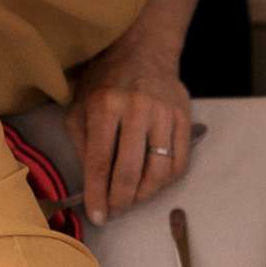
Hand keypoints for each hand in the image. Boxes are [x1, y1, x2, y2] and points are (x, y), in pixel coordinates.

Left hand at [67, 31, 193, 222]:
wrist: (144, 51)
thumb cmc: (107, 80)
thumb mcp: (81, 104)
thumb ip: (83, 142)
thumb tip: (92, 184)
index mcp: (105, 105)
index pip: (99, 161)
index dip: (97, 193)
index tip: (96, 216)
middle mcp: (137, 110)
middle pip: (129, 171)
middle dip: (120, 199)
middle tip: (114, 211)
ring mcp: (164, 115)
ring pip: (158, 172)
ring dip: (144, 194)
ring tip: (132, 199)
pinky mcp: (184, 120)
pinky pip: (179, 163)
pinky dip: (165, 182)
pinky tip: (152, 183)